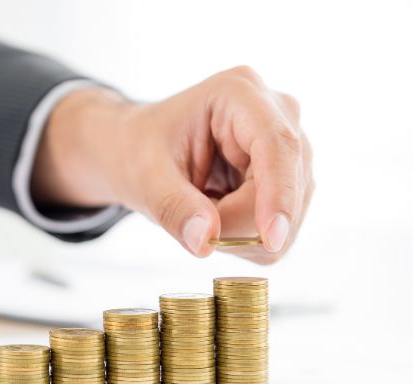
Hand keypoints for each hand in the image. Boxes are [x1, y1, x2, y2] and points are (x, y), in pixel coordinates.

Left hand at [32, 66, 313, 263]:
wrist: (139, 150)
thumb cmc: (140, 152)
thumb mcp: (146, 179)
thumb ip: (175, 209)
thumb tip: (205, 242)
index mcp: (238, 93)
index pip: (276, 144)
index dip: (280, 194)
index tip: (272, 240)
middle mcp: (277, 111)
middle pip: (286, 185)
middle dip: (242, 222)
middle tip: (192, 222)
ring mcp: (290, 144)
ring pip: (291, 211)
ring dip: (244, 232)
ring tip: (201, 209)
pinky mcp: (291, 174)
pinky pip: (285, 225)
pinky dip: (249, 237)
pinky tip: (219, 216)